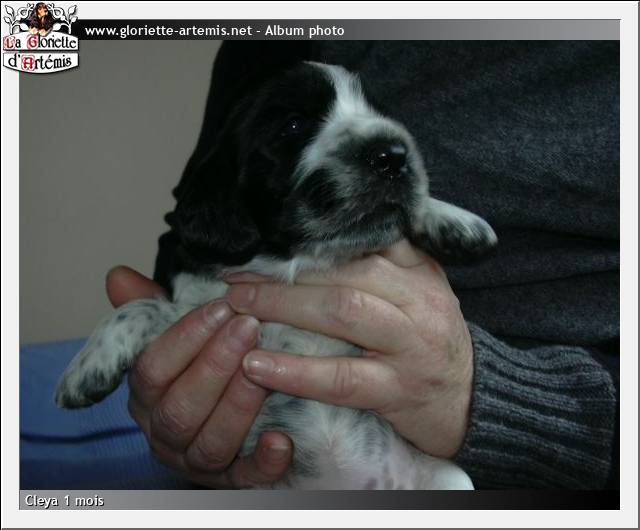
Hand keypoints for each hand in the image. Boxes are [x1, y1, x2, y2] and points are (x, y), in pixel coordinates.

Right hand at [106, 266, 292, 487]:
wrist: (229, 427)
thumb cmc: (199, 372)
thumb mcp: (177, 339)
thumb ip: (150, 311)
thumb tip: (119, 276)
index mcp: (148, 397)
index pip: (152, 369)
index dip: (186, 337)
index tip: (223, 306)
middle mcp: (166, 433)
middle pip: (178, 408)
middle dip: (214, 365)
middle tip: (248, 328)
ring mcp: (199, 461)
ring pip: (209, 444)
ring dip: (237, 405)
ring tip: (263, 371)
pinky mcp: (234, 482)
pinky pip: (246, 480)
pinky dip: (263, 462)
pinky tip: (282, 438)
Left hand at [225, 240, 473, 457]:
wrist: (472, 400)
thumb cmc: (431, 340)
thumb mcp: (422, 290)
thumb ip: (388, 260)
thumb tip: (326, 236)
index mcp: (420, 271)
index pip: (362, 241)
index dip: (309, 239)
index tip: (266, 239)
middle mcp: (418, 301)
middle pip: (345, 273)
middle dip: (286, 271)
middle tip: (236, 273)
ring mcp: (410, 346)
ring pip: (342, 312)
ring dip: (283, 305)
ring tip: (238, 306)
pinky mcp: (397, 390)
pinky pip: (341, 378)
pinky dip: (296, 371)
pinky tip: (256, 366)